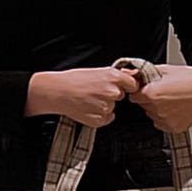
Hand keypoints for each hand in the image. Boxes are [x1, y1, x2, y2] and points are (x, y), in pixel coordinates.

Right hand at [24, 67, 139, 127]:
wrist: (58, 91)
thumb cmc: (74, 79)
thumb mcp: (97, 71)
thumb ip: (116, 75)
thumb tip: (130, 76)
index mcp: (114, 77)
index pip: (133, 84)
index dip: (127, 86)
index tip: (122, 87)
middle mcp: (113, 92)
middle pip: (121, 96)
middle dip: (112, 94)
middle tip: (97, 91)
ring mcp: (107, 107)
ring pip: (112, 107)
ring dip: (104, 104)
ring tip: (89, 98)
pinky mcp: (100, 119)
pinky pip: (106, 118)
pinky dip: (99, 115)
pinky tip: (88, 107)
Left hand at [128, 61, 191, 132]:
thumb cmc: (189, 77)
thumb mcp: (163, 69)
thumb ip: (142, 73)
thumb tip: (126, 72)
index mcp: (152, 94)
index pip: (134, 95)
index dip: (140, 89)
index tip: (147, 86)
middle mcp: (157, 110)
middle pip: (143, 104)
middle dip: (148, 97)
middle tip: (163, 89)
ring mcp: (166, 121)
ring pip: (152, 114)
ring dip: (156, 107)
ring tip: (171, 97)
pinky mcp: (174, 128)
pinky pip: (161, 122)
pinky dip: (165, 116)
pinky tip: (175, 106)